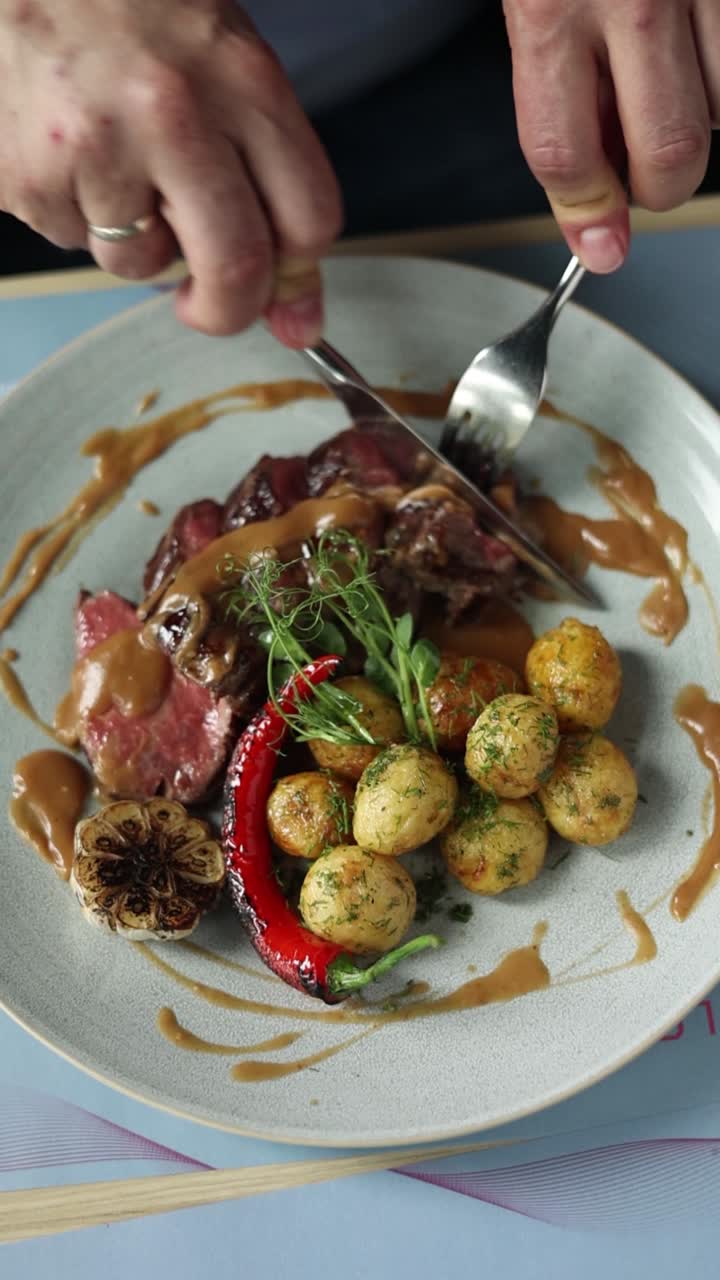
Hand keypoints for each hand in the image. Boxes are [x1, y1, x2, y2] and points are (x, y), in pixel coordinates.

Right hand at [0, 0, 341, 342]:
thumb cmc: (126, 8)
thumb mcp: (219, 59)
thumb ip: (266, 175)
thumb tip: (297, 315)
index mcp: (242, 77)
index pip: (308, 217)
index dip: (296, 275)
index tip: (279, 294)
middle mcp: (175, 112)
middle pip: (236, 268)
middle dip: (226, 311)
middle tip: (204, 305)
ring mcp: (99, 146)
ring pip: (140, 264)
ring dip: (130, 240)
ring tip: (109, 161)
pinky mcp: (34, 175)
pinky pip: (73, 241)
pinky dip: (72, 212)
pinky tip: (64, 151)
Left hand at [503, 0, 717, 271]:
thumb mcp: (531, 14)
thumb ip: (554, 108)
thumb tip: (595, 220)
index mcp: (549, 13)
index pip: (565, 156)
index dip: (585, 213)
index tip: (599, 241)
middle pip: (667, 154)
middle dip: (657, 190)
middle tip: (639, 177)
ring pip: (717, 113)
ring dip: (694, 127)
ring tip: (658, 92)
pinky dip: (716, 87)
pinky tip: (683, 61)